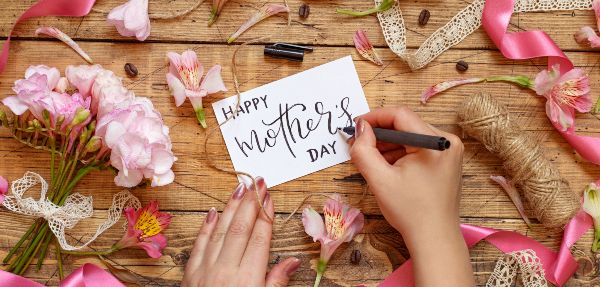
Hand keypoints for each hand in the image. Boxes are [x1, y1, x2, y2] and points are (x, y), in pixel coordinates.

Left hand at [182, 177, 300, 286]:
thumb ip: (277, 284)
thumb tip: (295, 260)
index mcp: (248, 278)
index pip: (259, 238)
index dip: (266, 215)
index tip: (270, 197)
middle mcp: (225, 269)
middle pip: (240, 228)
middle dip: (251, 203)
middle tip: (259, 182)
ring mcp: (204, 270)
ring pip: (219, 231)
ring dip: (230, 207)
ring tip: (240, 188)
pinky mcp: (189, 275)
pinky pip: (198, 244)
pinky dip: (205, 227)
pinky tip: (212, 212)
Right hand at [349, 107, 472, 286]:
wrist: (434, 238)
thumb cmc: (410, 211)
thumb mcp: (380, 180)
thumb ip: (364, 150)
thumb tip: (360, 128)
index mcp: (435, 142)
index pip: (400, 115)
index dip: (375, 117)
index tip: (356, 126)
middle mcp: (447, 142)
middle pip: (406, 124)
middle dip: (380, 133)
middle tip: (359, 144)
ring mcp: (449, 152)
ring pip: (411, 136)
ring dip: (389, 144)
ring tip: (371, 158)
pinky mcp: (446, 162)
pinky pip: (418, 148)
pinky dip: (400, 153)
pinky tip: (387, 166)